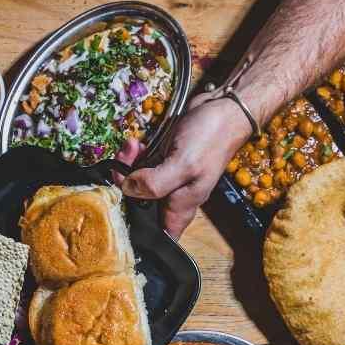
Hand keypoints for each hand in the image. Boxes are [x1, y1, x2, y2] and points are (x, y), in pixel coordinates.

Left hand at [121, 94, 251, 238]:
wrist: (224, 107)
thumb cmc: (211, 138)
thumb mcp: (184, 164)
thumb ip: (155, 183)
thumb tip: (127, 189)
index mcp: (182, 205)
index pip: (159, 236)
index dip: (139, 233)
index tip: (120, 212)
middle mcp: (173, 195)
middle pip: (139, 205)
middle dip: (124, 187)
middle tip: (121, 168)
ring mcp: (167, 177)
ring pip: (136, 183)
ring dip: (126, 165)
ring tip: (131, 147)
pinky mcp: (162, 159)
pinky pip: (140, 164)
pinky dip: (133, 154)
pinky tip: (136, 143)